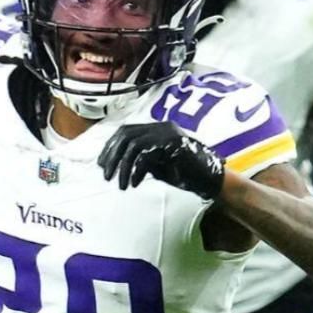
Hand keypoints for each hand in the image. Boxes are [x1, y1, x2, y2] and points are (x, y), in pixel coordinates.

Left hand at [98, 121, 226, 199]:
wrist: (211, 180)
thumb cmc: (184, 174)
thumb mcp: (156, 164)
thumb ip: (138, 159)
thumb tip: (113, 162)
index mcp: (157, 129)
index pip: (125, 131)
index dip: (110, 147)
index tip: (101, 164)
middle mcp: (162, 127)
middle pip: (125, 136)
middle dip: (112, 156)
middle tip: (106, 175)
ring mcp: (170, 134)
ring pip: (133, 145)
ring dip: (122, 167)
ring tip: (120, 185)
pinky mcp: (175, 146)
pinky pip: (147, 156)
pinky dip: (137, 171)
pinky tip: (134, 184)